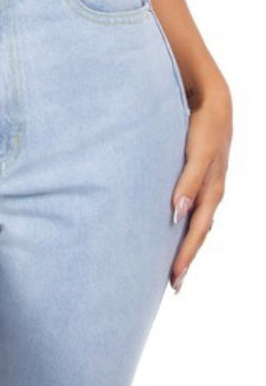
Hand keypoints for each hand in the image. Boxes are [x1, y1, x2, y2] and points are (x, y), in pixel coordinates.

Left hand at [169, 77, 231, 291]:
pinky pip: (193, 207)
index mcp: (213, 191)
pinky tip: (175, 228)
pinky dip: (185, 224)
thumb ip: (189, 180)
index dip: (185, 255)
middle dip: (186, 258)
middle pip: (198, 233)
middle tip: (173, 285)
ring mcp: (206, 185)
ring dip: (185, 244)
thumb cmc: (205, 125)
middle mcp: (211, 192)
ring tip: (173, 265)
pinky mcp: (198, 175)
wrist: (213, 100)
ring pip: (196, 223)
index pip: (197, 232)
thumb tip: (177, 212)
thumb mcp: (199, 152)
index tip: (174, 278)